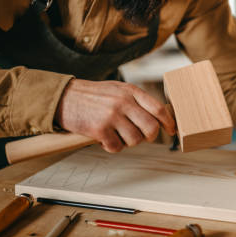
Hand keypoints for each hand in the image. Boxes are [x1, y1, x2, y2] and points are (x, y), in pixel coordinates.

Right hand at [54, 79, 175, 152]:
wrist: (64, 97)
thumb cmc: (92, 95)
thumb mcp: (118, 89)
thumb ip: (136, 100)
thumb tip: (158, 116)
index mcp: (131, 91)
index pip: (158, 108)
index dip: (168, 122)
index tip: (171, 130)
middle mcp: (124, 102)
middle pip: (151, 128)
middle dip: (149, 137)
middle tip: (141, 137)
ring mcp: (112, 115)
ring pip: (135, 140)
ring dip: (128, 142)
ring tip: (117, 135)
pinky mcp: (99, 129)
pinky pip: (117, 147)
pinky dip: (113, 147)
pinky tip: (105, 140)